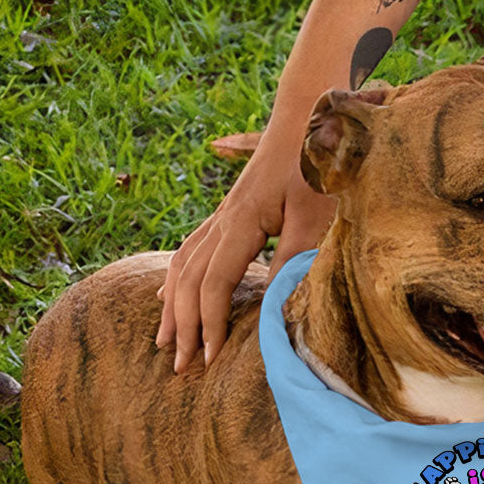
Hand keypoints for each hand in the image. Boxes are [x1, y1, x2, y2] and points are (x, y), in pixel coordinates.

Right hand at [156, 139, 335, 371]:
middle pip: (189, 280)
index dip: (210, 324)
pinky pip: (190, 250)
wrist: (310, 116)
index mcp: (240, 222)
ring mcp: (222, 215)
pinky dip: (176, 278)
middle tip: (181, 367)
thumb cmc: (318, 164)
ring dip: (173, 306)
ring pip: (182, 265)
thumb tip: (276, 308)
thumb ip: (294, 260)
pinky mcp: (230, 213)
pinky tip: (168, 294)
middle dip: (183, 325)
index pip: (214, 284)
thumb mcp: (315, 216)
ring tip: (165, 341)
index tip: (212, 360)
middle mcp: (222, 220)